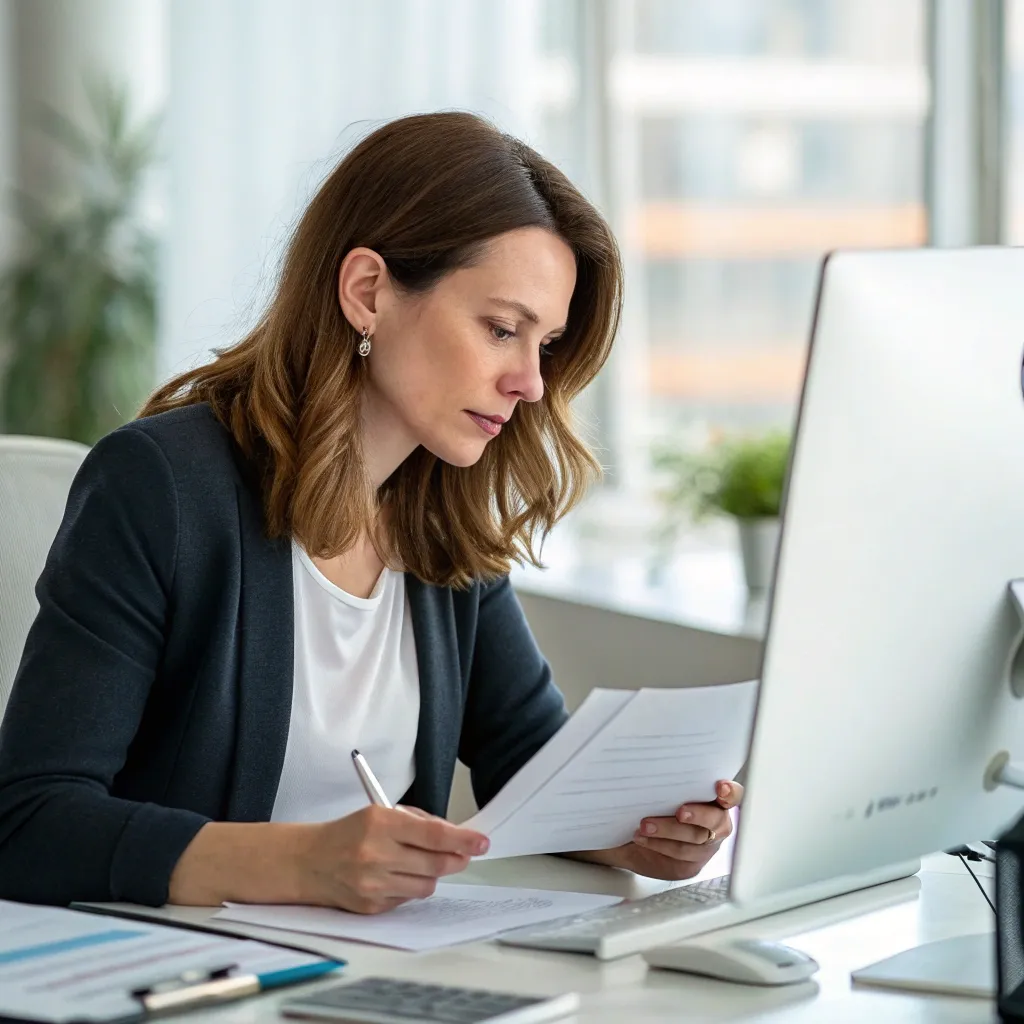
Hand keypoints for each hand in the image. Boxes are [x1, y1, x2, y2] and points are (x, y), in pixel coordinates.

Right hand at [294, 805, 488, 913]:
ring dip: (432, 875)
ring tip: (418, 863)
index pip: (434, 834)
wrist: (309, 861)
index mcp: (380, 823)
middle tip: (463, 854)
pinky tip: (395, 876)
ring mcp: (373, 883)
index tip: (481, 842)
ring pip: (427, 886)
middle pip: (436, 864)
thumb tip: (456, 836)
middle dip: (456, 859)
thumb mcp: (382, 813)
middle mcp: (376, 854)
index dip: (463, 840)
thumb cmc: (350, 833)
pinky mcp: (371, 906)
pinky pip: (408, 900)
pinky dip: (410, 888)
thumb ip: (419, 823)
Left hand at [571, 780, 742, 880]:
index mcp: (713, 800)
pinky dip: (658, 845)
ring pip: (695, 841)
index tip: (720, 786)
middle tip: (679, 812)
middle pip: (717, 821)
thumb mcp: (660, 788)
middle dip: (698, 815)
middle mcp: (715, 823)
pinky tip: (642, 838)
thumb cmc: (652, 804)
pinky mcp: (691, 863)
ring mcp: (705, 846)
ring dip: (668, 832)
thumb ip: (667, 779)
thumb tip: (647, 761)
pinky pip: (680, 856)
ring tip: (645, 825)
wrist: (634, 836)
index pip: (732, 795)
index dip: (730, 792)